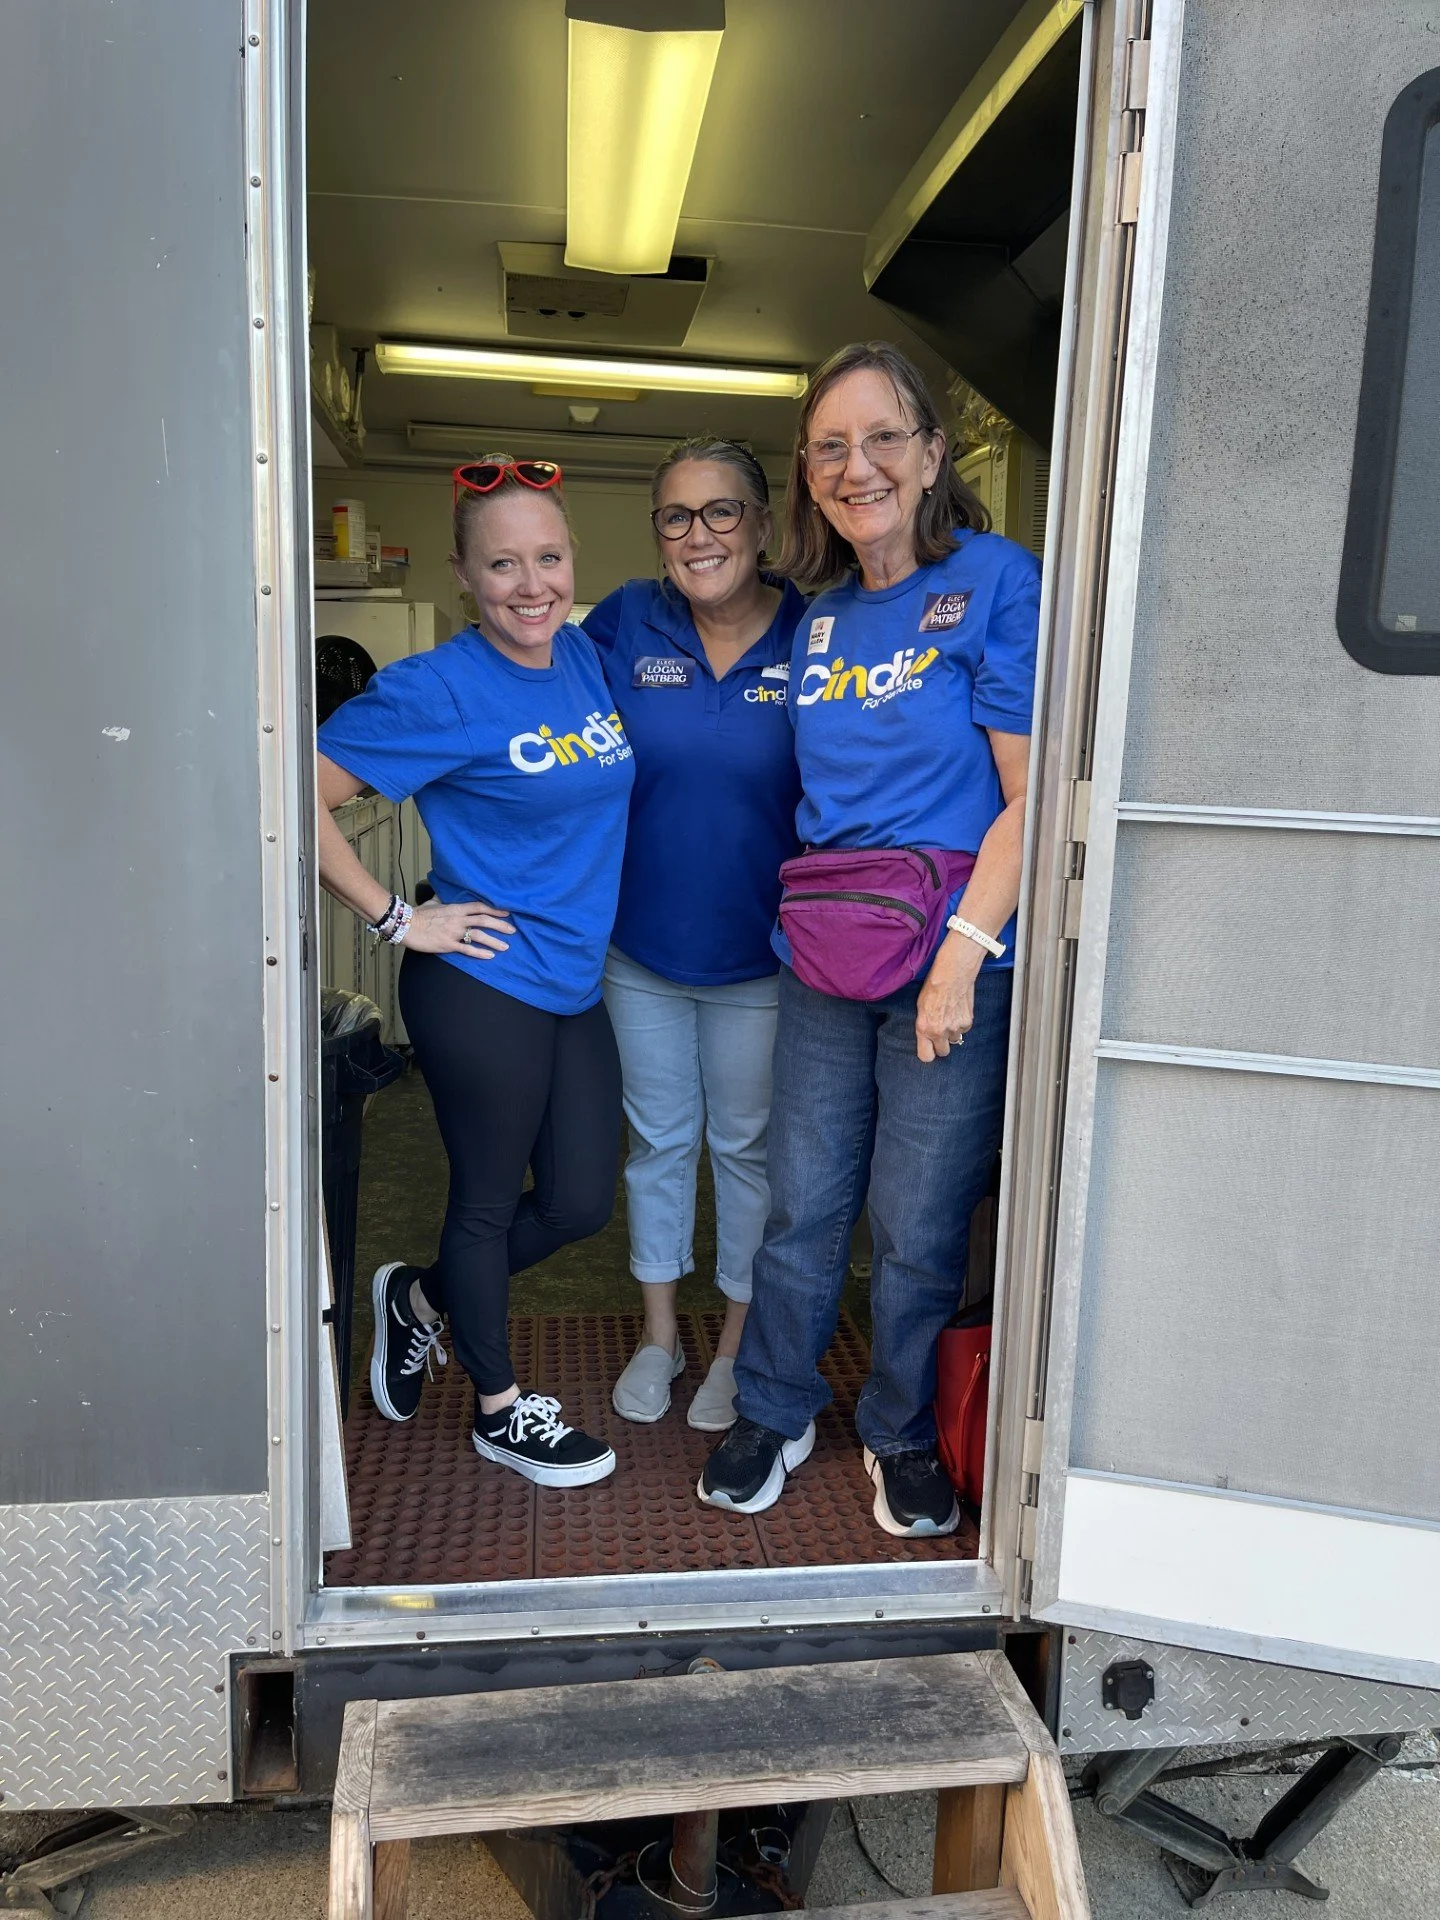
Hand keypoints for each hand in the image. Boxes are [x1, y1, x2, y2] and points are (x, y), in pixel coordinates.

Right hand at [401, 899, 514, 958]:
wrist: (406, 926)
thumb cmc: (418, 914)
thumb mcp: (432, 903)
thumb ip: (441, 900)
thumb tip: (441, 894)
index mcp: (455, 908)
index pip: (479, 906)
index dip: (495, 908)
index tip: (507, 912)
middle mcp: (458, 919)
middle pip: (484, 920)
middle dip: (500, 925)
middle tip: (512, 930)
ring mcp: (453, 932)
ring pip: (479, 935)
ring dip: (494, 941)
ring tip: (506, 946)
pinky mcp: (448, 944)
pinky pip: (467, 949)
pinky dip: (480, 953)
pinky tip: (490, 956)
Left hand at [914, 935, 982, 1062]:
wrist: (952, 975)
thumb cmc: (933, 987)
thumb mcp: (920, 1007)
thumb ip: (924, 1025)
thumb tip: (927, 1036)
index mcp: (925, 1028)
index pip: (926, 1056)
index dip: (928, 1053)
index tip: (928, 1048)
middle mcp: (940, 1031)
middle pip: (943, 1052)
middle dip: (941, 1045)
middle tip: (940, 1033)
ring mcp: (955, 1028)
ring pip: (954, 1040)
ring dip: (952, 1032)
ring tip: (949, 1016)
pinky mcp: (967, 1022)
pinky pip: (964, 1030)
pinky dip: (961, 1024)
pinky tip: (957, 1011)